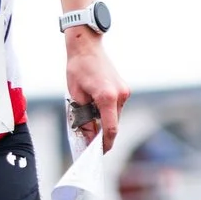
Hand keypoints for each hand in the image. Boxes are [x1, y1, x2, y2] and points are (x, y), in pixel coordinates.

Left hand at [64, 33, 128, 152]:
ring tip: (90, 124)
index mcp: (107, 97)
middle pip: (114, 124)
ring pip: (116, 116)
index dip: (105, 144)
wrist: (86, 46)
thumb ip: (83, 118)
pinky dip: (107, 112)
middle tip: (90, 144)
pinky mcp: (124, 88)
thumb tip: (87, 137)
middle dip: (103, 135)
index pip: (111, 129)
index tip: (98, 153)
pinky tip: (95, 110)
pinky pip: (116, 107)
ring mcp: (124, 91)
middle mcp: (120, 95)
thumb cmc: (78, 68)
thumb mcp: (75, 96)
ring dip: (105, 122)